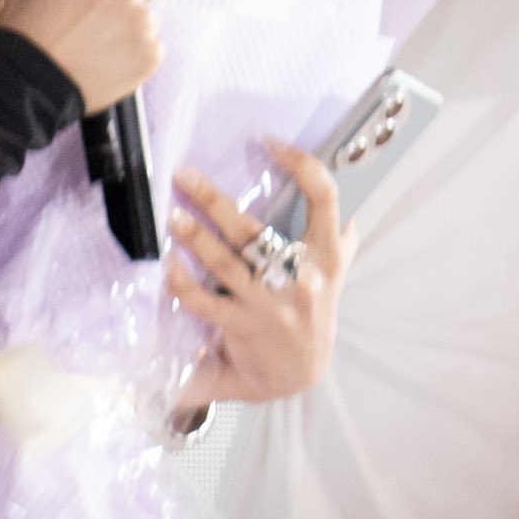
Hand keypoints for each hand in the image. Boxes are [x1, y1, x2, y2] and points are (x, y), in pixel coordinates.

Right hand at [0, 0, 161, 111]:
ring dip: (132, 23)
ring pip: (149, 14)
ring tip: (99, 40)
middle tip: (103, 9)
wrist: (29, 82)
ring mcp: (144, 20)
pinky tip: (107, 58)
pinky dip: (134, 51)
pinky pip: (152, 45)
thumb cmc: (28, 27)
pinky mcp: (151, 53)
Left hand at [164, 145, 357, 404]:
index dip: (301, 165)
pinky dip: (183, 282)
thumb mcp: (336, 276)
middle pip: (253, 230)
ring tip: (173, 216)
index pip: (324, 199)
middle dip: (213, 200)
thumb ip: (341, 241)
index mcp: (327, 257)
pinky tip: (169, 265)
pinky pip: (205, 301)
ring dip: (194, 237)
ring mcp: (269, 304)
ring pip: (225, 263)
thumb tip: (349, 202)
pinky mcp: (242, 327)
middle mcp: (300, 278)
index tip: (270, 142)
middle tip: (185, 175)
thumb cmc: (313, 314)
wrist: (301, 377)